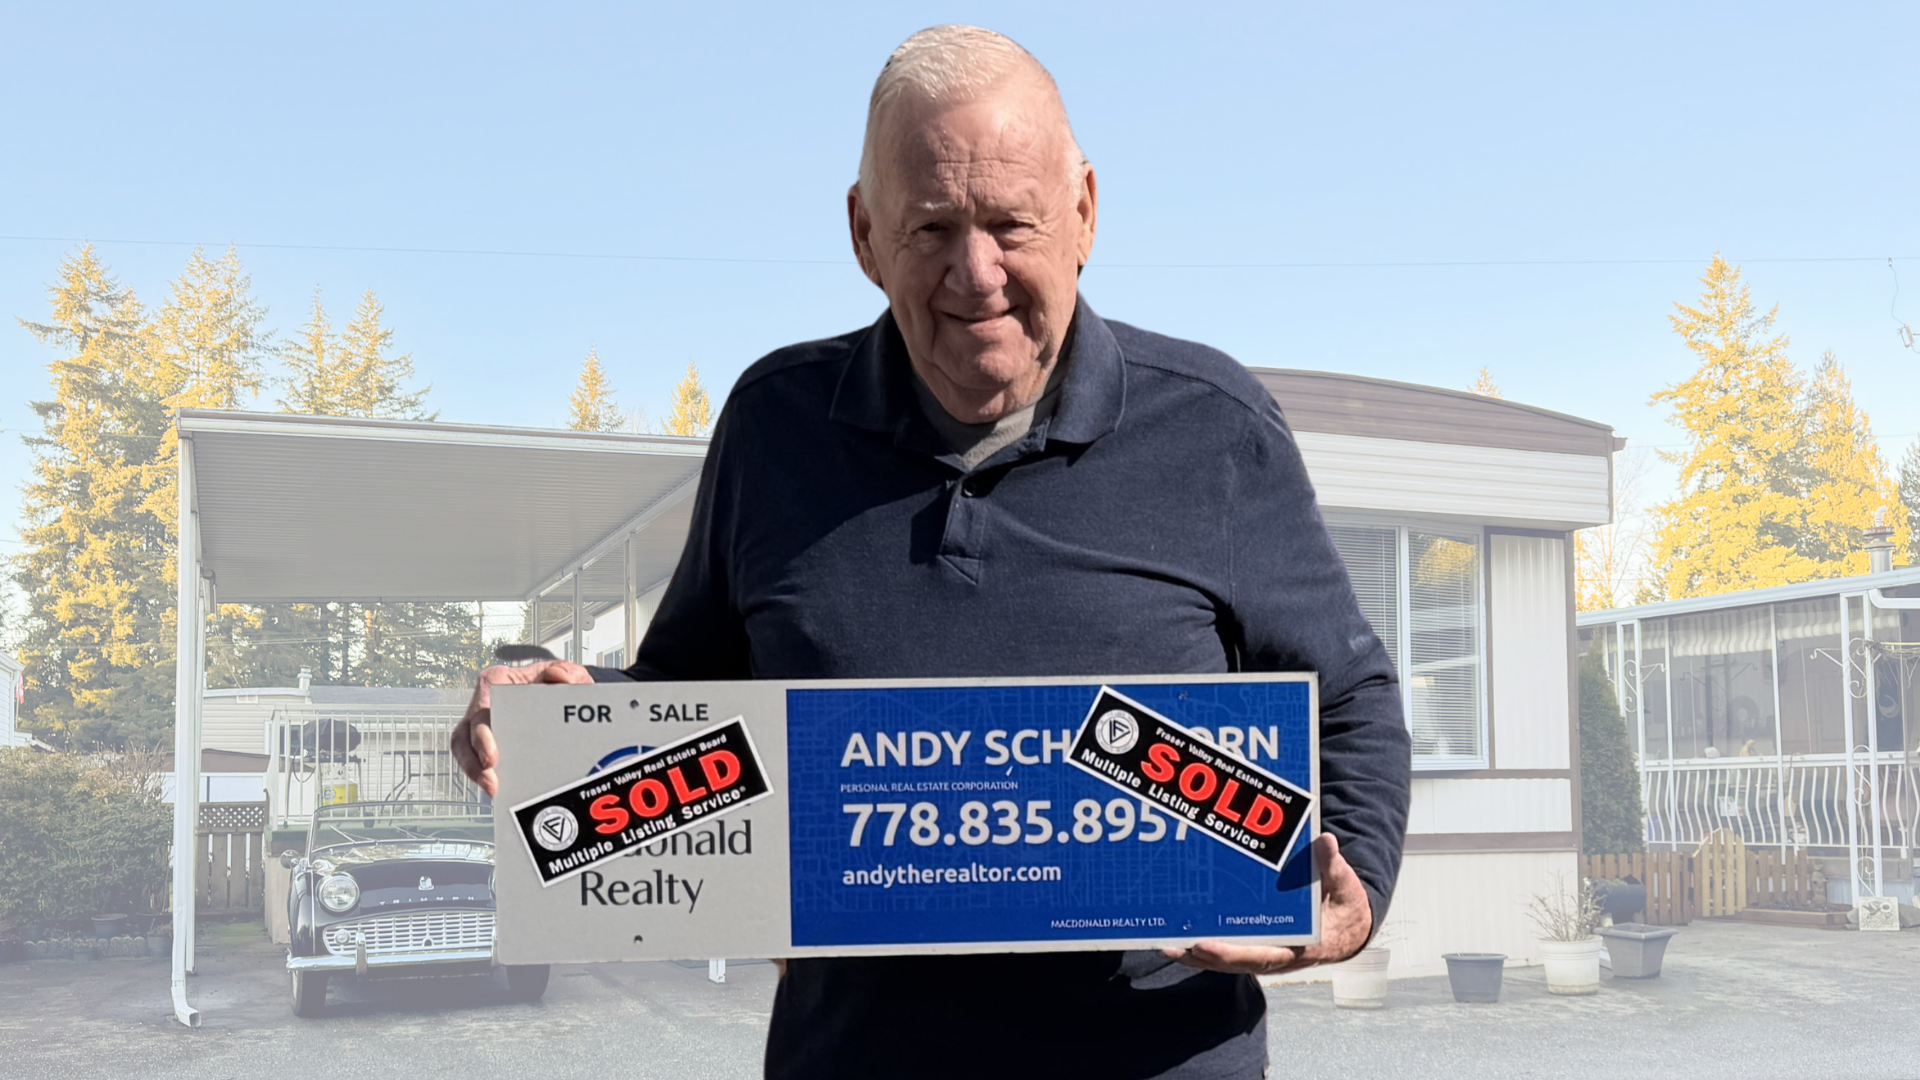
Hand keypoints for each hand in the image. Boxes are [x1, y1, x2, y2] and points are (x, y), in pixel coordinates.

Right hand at [451, 660, 592, 796]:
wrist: (563, 698)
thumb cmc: (560, 685)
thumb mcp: (570, 675)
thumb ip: (568, 674)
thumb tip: (558, 678)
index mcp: (498, 682)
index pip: (482, 705)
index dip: (481, 734)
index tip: (491, 757)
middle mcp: (484, 703)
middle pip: (467, 734)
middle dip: (474, 761)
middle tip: (491, 780)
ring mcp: (482, 725)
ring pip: (465, 750)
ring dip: (474, 771)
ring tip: (492, 789)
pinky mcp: (486, 744)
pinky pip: (475, 761)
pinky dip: (481, 774)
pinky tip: (495, 788)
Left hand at [1162, 833, 1372, 976]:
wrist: (1347, 924)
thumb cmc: (1342, 902)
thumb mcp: (1343, 884)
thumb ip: (1331, 867)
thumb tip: (1325, 842)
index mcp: (1302, 946)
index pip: (1263, 955)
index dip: (1232, 954)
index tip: (1204, 946)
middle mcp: (1279, 955)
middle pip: (1236, 962)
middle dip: (1203, 956)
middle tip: (1172, 945)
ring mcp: (1266, 953)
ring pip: (1228, 961)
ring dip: (1196, 956)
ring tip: (1165, 944)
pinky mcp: (1257, 947)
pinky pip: (1228, 952)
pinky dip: (1204, 949)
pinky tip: (1179, 940)